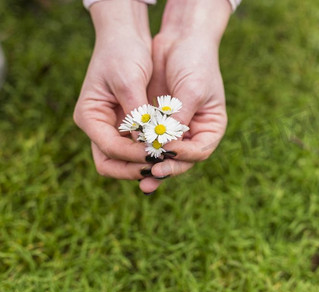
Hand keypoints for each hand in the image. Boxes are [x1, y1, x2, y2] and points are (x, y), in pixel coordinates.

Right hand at [74, 0, 153, 180]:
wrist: (126, 36)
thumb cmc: (124, 53)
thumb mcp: (129, 81)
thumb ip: (137, 113)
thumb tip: (149, 142)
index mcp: (89, 116)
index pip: (110, 148)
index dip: (135, 154)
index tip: (159, 153)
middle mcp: (97, 126)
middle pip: (111, 162)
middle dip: (135, 167)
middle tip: (161, 166)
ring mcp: (110, 127)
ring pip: (123, 159)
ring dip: (143, 163)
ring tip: (167, 161)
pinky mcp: (125, 125)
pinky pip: (135, 147)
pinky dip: (149, 151)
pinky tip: (167, 150)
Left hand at [138, 0, 230, 192]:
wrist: (181, 39)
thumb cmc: (195, 62)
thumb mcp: (192, 91)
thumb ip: (179, 119)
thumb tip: (163, 146)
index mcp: (211, 127)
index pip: (200, 151)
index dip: (184, 156)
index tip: (166, 152)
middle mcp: (194, 132)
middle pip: (182, 159)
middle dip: (166, 167)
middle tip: (151, 172)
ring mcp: (175, 129)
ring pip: (164, 154)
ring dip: (152, 165)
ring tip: (142, 179)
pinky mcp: (157, 122)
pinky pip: (149, 141)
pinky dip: (141, 150)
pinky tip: (131, 158)